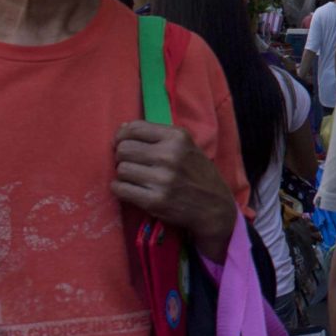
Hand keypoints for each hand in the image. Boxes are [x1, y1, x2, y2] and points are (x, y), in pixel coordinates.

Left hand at [112, 121, 237, 256]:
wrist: (215, 206)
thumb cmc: (198, 174)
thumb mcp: (187, 147)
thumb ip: (158, 136)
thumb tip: (122, 129)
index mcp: (178, 138)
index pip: (135, 128)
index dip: (122, 136)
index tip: (123, 144)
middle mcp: (170, 156)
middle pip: (124, 149)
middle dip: (123, 157)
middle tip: (133, 164)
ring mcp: (162, 179)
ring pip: (121, 170)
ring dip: (125, 175)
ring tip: (137, 178)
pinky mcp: (155, 201)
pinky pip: (120, 189)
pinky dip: (121, 189)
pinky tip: (133, 190)